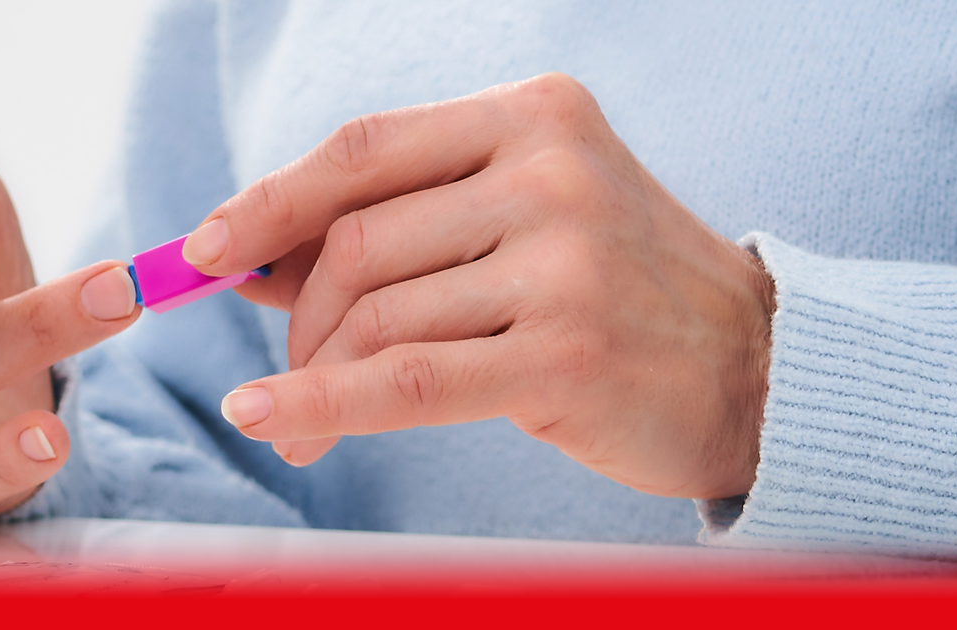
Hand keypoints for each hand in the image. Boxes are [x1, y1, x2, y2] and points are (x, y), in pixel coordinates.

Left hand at [185, 73, 773, 498]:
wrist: (752, 370)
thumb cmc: (615, 292)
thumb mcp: (520, 222)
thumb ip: (396, 226)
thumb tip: (242, 255)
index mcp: (536, 117)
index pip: (363, 151)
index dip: (268, 202)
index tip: (204, 250)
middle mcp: (552, 175)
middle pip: (357, 243)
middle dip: (296, 316)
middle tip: (283, 368)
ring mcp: (565, 264)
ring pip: (374, 318)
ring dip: (313, 378)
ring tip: (299, 419)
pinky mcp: (564, 356)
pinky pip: (403, 384)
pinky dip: (321, 408)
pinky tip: (275, 426)